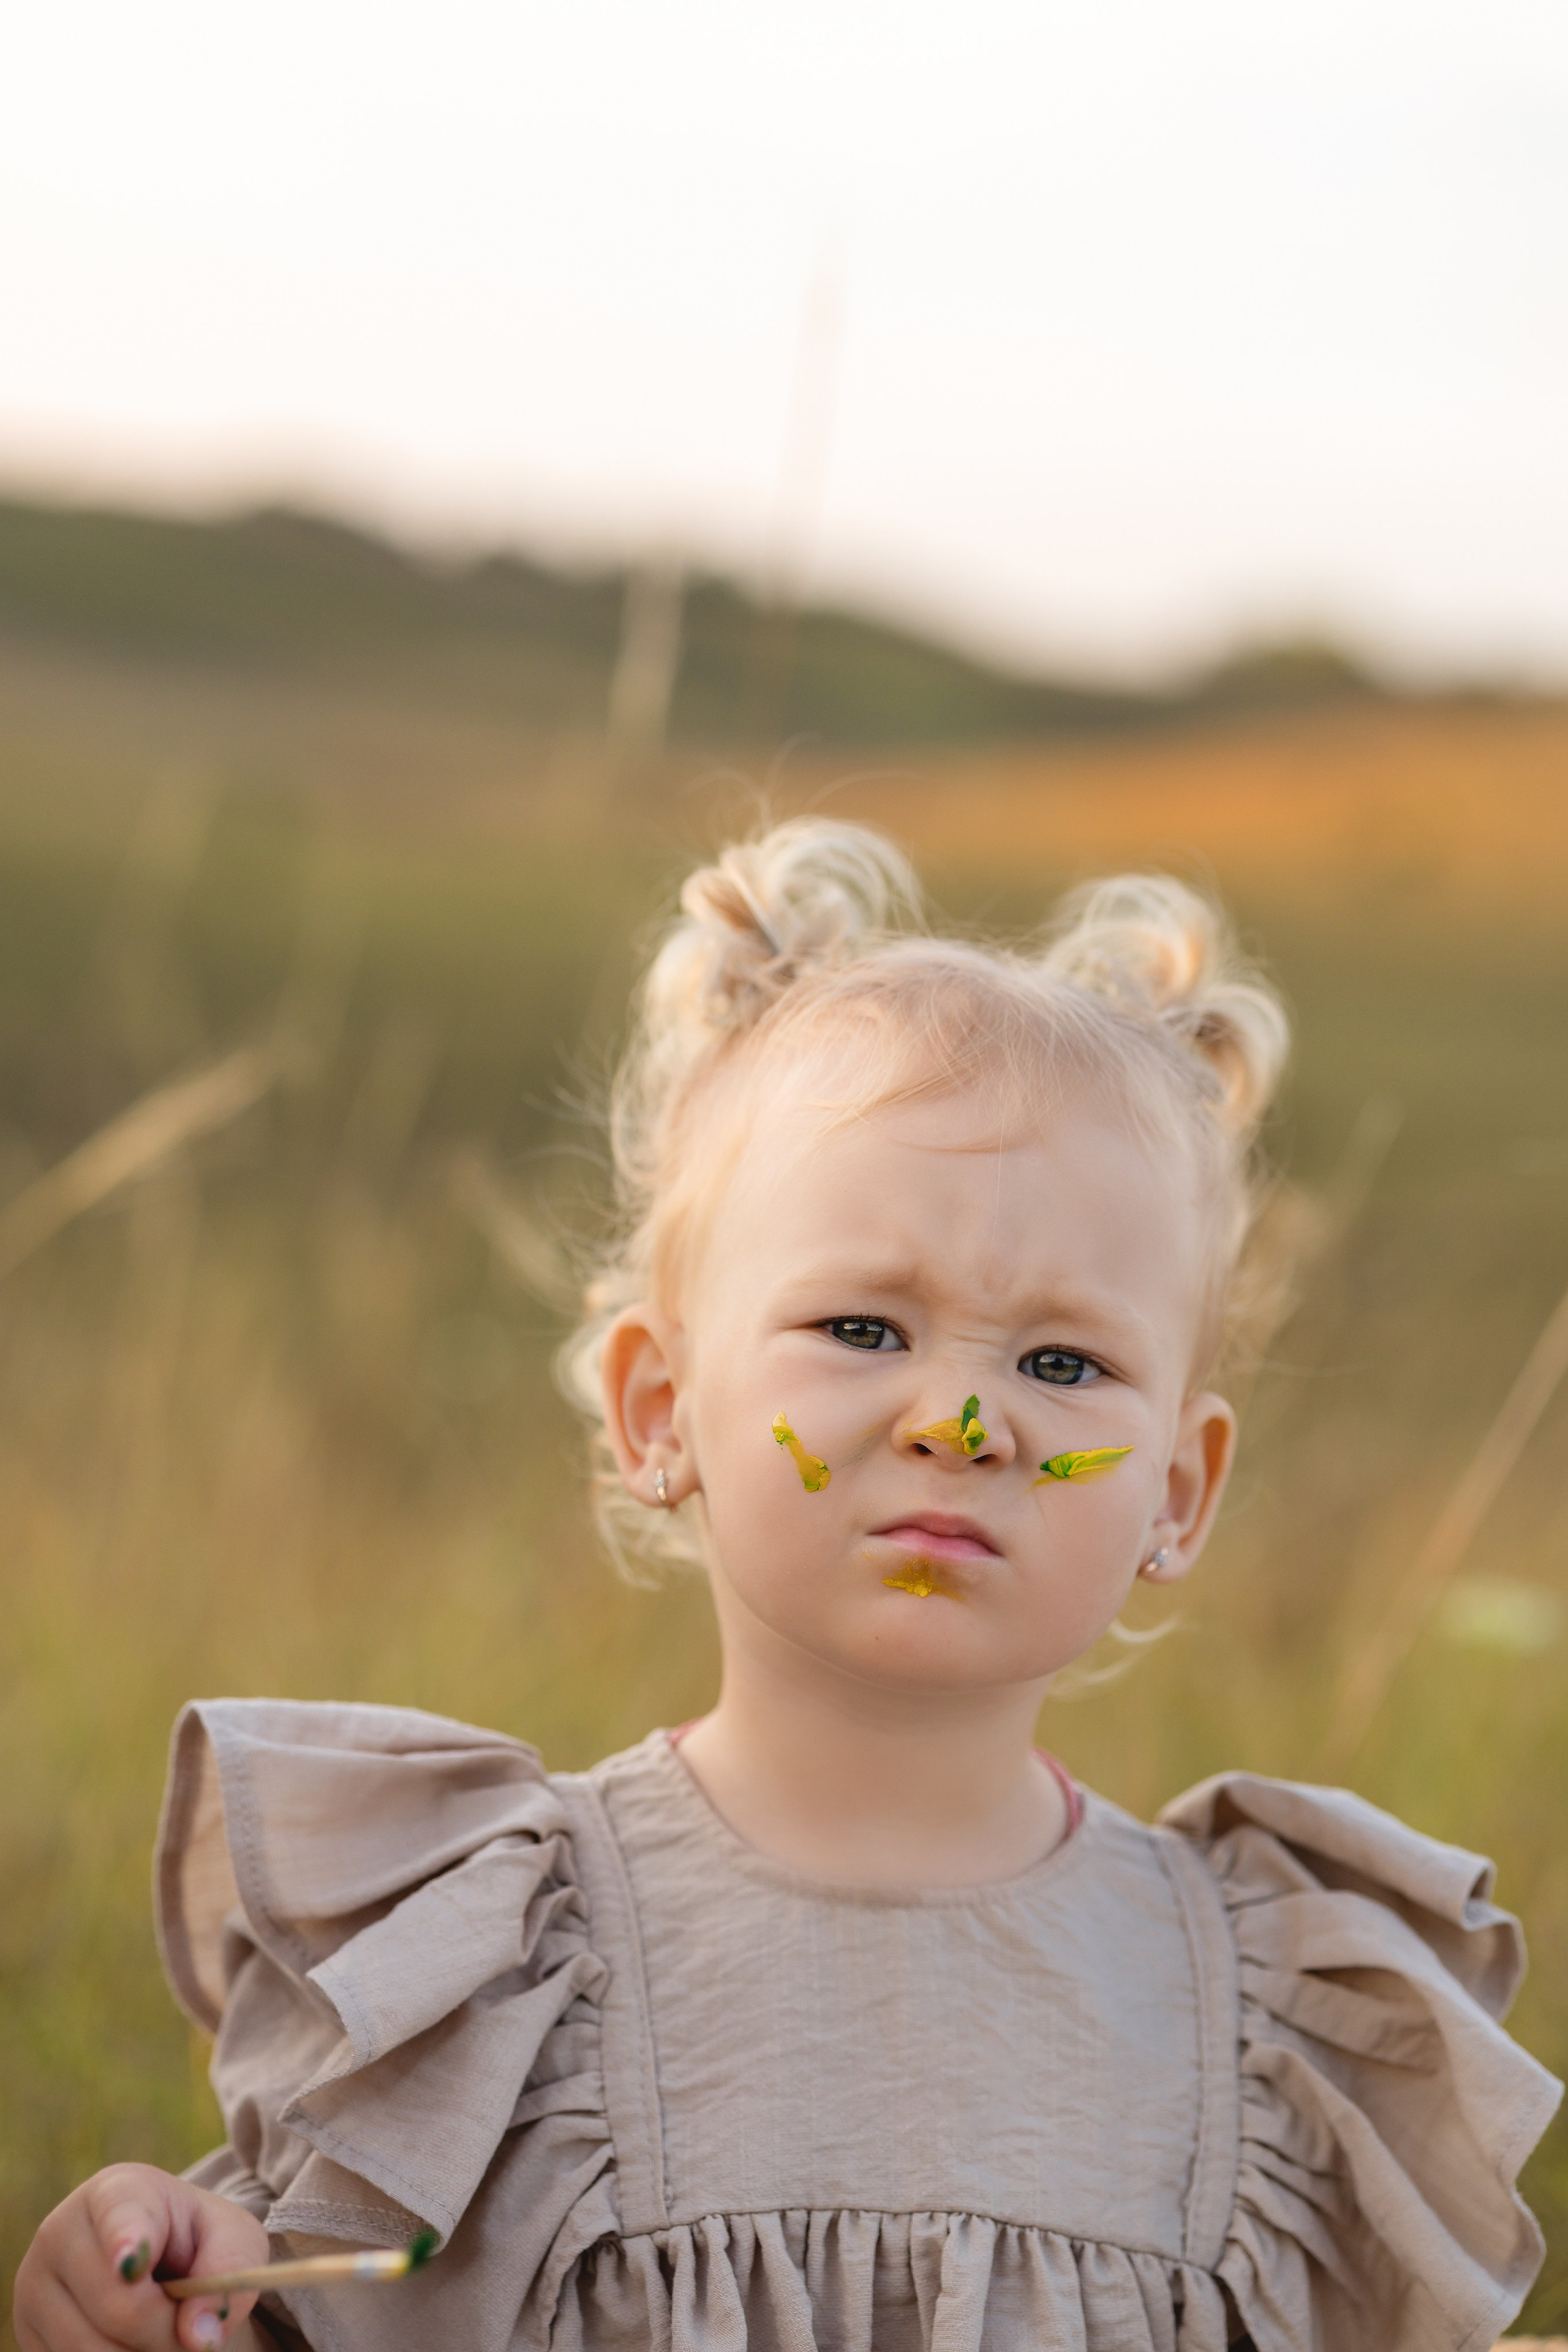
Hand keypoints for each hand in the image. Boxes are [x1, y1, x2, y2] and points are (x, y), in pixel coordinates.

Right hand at [14, 2163, 268, 2351]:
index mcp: (117, 2191)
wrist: (153, 2261)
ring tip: (158, 2332)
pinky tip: (125, 2344)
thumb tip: (199, 2335)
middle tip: (187, 2327)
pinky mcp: (26, 2334)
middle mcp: (60, 2232)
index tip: (133, 2264)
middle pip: (118, 2308)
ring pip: (91, 2351)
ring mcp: (33, 2287)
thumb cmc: (196, 2242)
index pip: (119, 2216)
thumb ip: (229, 2271)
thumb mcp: (232, 2239)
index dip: (127, 2241)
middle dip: (166, 2332)